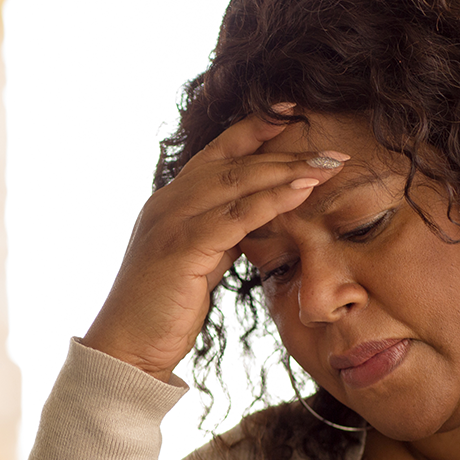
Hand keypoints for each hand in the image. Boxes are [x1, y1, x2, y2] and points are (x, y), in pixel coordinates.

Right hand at [80, 110, 347, 382]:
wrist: (126, 348)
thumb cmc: (162, 309)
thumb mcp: (197, 261)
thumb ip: (220, 235)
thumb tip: (255, 220)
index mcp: (171, 201)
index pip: (218, 152)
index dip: (256, 127)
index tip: (294, 111)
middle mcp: (168, 202)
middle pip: (235, 163)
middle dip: (285, 151)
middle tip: (332, 151)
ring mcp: (172, 222)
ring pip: (237, 182)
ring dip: (287, 170)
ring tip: (328, 164)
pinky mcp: (182, 248)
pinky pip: (235, 217)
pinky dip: (272, 200)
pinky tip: (303, 190)